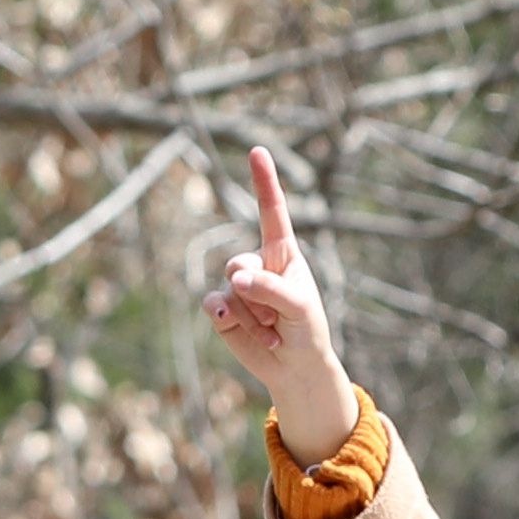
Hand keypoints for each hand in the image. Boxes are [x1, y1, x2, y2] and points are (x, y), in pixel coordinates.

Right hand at [206, 143, 353, 444]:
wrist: (295, 368)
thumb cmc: (306, 330)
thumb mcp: (300, 308)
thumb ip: (271, 289)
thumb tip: (234, 280)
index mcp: (282, 253)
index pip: (272, 212)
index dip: (263, 182)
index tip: (258, 151)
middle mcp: (257, 263)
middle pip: (238, 264)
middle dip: (258, 295)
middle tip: (280, 318)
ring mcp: (237, 286)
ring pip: (230, 290)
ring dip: (253, 317)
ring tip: (273, 331)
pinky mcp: (222, 309)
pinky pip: (213, 305)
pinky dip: (228, 322)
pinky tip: (247, 334)